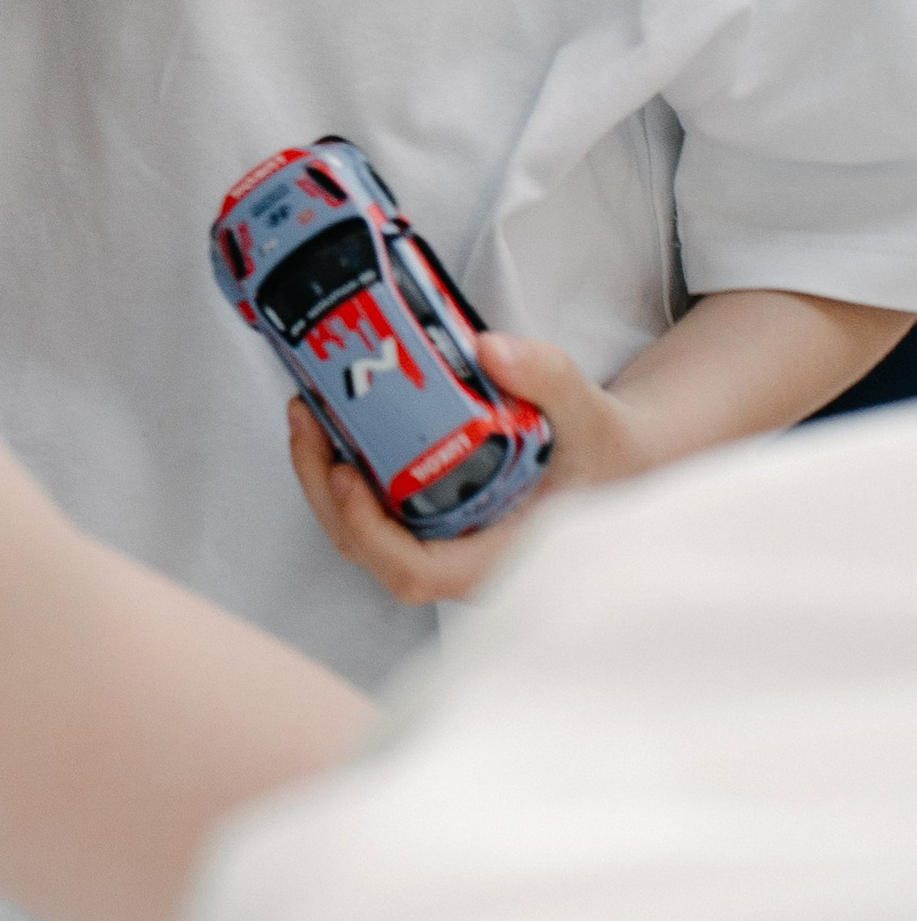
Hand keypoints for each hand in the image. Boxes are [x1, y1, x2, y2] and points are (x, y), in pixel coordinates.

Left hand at [286, 329, 640, 607]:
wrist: (614, 459)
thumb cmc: (603, 451)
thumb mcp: (589, 412)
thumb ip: (548, 378)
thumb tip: (489, 348)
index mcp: (497, 558)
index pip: (417, 571)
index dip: (371, 534)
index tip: (347, 475)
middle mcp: (457, 561)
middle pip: (368, 550)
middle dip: (323, 488)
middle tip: (306, 419)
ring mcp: (437, 542)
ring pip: (359, 531)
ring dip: (321, 475)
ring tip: (306, 411)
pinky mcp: (424, 518)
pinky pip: (369, 507)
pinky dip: (341, 467)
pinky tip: (331, 419)